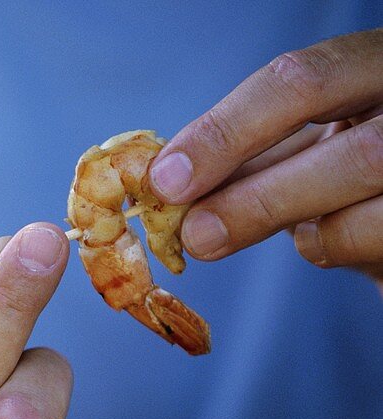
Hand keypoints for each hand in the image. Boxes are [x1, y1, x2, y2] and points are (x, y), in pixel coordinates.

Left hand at [148, 29, 382, 280]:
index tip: (167, 180)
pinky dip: (335, 245)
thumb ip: (243, 159)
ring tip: (263, 236)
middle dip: (260, 199)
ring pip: (374, 194)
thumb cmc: (340, 164)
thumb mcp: (295, 145)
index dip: (228, 132)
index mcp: (371, 66)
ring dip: (298, 228)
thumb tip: (164, 186)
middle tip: (195, 236)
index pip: (301, 82)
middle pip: (354, 152)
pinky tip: (320, 240)